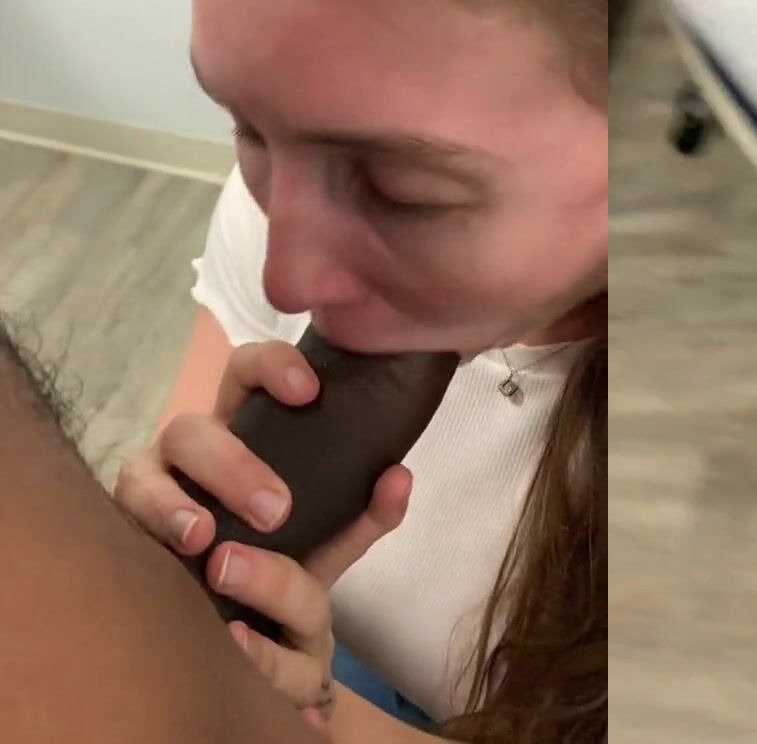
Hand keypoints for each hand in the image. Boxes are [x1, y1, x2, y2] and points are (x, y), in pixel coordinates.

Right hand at [113, 341, 413, 732]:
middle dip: (230, 465)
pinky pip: (121, 530)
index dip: (270, 367)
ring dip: (170, 504)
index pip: (247, 372)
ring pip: (139, 475)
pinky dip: (146, 539)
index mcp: (245, 430)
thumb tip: (397, 478)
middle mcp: (191, 452)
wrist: (256, 627)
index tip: (308, 391)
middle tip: (275, 510)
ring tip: (202, 537)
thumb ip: (368, 512)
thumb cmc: (292, 555)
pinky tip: (174, 560)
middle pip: (190, 428)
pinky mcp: (127, 535)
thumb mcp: (333, 538)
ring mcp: (151, 491)